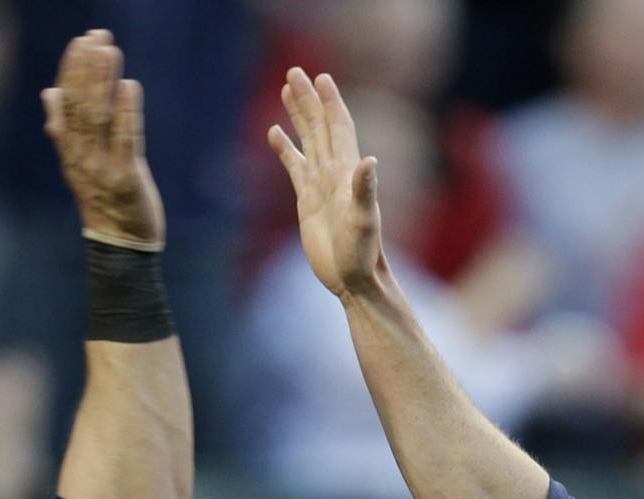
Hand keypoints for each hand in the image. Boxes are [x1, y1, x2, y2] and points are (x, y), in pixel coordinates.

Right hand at [43, 30, 163, 247]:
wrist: (119, 247)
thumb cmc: (104, 201)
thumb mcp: (78, 164)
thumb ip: (63, 128)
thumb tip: (50, 92)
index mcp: (69, 150)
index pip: (67, 103)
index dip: (72, 70)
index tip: (80, 41)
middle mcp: (81, 157)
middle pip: (81, 106)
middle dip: (87, 68)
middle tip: (96, 37)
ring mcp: (102, 169)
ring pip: (99, 119)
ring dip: (103, 82)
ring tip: (110, 51)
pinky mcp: (126, 181)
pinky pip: (125, 142)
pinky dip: (126, 114)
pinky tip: (129, 88)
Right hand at [267, 68, 384, 297]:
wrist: (353, 280)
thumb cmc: (363, 253)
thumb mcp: (364, 222)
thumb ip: (365, 192)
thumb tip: (369, 161)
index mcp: (347, 172)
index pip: (338, 127)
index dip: (330, 102)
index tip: (320, 78)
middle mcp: (334, 173)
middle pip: (319, 126)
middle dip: (308, 99)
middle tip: (295, 72)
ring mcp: (320, 185)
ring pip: (307, 140)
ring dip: (297, 115)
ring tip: (286, 90)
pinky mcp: (307, 201)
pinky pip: (294, 166)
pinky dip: (285, 149)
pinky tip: (274, 134)